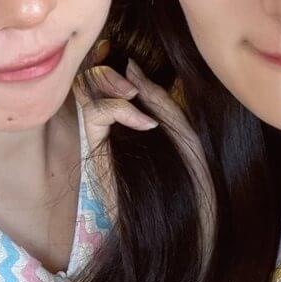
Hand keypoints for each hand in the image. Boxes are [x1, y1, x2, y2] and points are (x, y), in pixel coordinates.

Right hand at [75, 54, 212, 260]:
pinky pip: (95, 115)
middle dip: (105, 72)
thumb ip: (156, 97)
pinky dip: (118, 109)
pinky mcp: (95, 155)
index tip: (133, 67)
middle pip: (88, 82)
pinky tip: (145, 123)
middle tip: (131, 86)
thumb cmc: (192, 176)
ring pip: (86, 93)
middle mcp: (109, 128)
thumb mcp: (180, 127)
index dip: (111, 68)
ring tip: (134, 96)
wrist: (194, 216)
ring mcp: (100, 142)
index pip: (105, 81)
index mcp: (128, 120)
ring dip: (108, 84)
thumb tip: (131, 65)